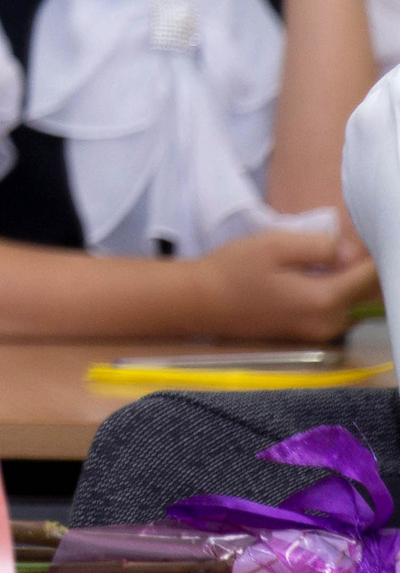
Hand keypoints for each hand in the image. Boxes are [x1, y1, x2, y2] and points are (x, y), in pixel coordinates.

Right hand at [190, 230, 377, 341]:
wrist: (200, 302)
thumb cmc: (232, 269)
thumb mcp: (274, 245)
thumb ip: (319, 246)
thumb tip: (349, 252)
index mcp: (325, 301)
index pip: (372, 276)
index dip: (369, 254)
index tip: (352, 238)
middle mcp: (331, 323)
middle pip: (366, 290)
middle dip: (355, 265)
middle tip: (323, 244)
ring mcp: (320, 332)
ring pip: (352, 299)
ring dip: (342, 277)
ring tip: (309, 259)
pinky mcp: (309, 333)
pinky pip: (335, 307)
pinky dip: (330, 289)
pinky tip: (302, 276)